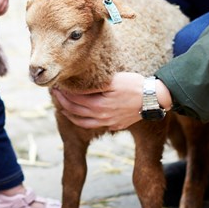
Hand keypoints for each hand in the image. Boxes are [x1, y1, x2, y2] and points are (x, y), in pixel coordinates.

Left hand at [52, 72, 172, 130]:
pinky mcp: (113, 125)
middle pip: (74, 110)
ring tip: (61, 106)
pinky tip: (77, 116)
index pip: (74, 98)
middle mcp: (101, 116)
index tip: (56, 84)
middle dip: (61, 101)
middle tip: (54, 92)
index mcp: (99, 104)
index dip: (63, 91)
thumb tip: (77, 86)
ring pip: (81, 121)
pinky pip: (92, 126)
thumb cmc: (135, 85)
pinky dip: (80, 121)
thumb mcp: (114, 81)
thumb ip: (94, 85)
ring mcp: (107, 122)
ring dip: (68, 113)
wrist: (154, 99)